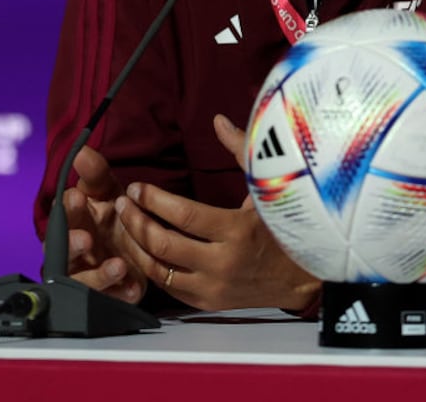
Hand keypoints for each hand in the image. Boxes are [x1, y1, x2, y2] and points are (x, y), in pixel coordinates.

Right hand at [61, 145, 146, 303]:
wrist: (140, 241)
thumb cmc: (115, 213)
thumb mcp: (109, 190)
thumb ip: (96, 173)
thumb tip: (82, 150)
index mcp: (72, 224)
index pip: (61, 217)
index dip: (67, 210)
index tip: (77, 198)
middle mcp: (76, 252)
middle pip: (64, 253)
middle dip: (73, 246)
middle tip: (85, 239)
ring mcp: (91, 275)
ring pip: (84, 282)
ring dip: (99, 275)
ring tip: (119, 266)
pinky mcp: (110, 294)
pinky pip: (110, 300)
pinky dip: (121, 294)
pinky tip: (134, 289)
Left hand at [113, 114, 320, 311]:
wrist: (303, 276)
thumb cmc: (285, 224)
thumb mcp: (267, 186)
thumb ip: (241, 150)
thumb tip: (217, 121)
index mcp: (237, 230)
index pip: (183, 215)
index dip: (154, 200)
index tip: (136, 187)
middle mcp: (223, 263)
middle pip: (164, 244)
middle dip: (136, 221)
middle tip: (123, 204)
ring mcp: (214, 287)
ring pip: (160, 270)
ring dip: (136, 246)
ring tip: (125, 225)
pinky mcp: (209, 303)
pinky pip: (170, 288)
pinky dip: (153, 268)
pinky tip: (143, 251)